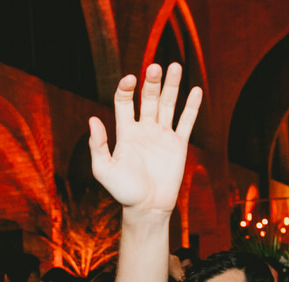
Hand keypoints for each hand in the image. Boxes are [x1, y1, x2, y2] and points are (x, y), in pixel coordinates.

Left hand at [89, 63, 201, 216]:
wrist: (148, 208)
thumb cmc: (124, 192)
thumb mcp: (104, 170)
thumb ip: (97, 145)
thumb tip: (92, 119)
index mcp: (125, 132)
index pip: (125, 102)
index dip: (126, 89)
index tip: (130, 80)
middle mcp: (144, 129)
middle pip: (148, 98)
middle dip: (152, 82)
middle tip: (155, 67)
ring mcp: (162, 135)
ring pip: (168, 104)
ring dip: (172, 86)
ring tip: (175, 66)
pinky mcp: (178, 144)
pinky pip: (186, 122)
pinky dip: (191, 107)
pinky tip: (196, 90)